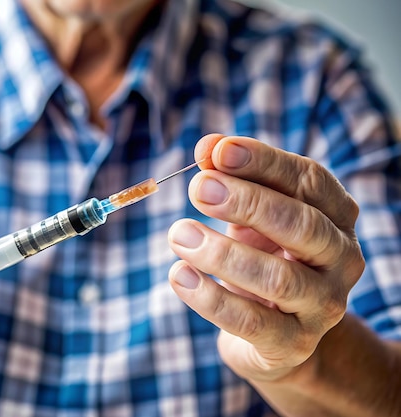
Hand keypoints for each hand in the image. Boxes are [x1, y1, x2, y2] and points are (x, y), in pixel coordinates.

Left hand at [168, 134, 364, 381]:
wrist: (277, 330)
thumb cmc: (262, 257)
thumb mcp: (249, 216)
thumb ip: (231, 178)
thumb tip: (206, 147)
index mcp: (336, 216)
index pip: (308, 180)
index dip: (263, 162)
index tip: (216, 151)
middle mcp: (341, 259)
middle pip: (303, 226)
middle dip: (248, 203)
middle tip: (197, 189)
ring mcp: (323, 306)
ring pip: (278, 279)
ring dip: (221, 253)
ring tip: (177, 234)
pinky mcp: (294, 344)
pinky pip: (252, 323)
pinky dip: (210, 298)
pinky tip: (178, 275)